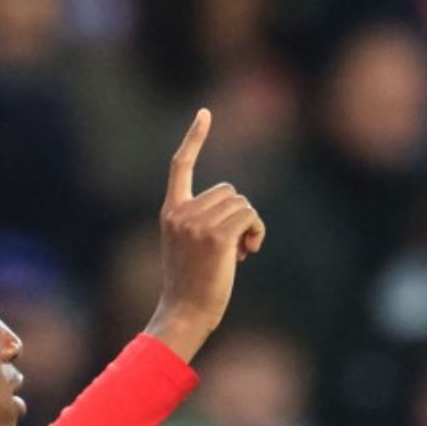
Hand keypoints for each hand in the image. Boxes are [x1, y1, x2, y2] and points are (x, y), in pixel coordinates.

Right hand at [144, 109, 264, 362]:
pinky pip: (251, 217)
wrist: (184, 312)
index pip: (180, 165)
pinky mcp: (217, 236)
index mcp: (170, 211)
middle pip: (228, 190)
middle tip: (232, 247)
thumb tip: (241, 208)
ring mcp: (197, 223)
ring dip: (250, 225)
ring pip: (242, 203)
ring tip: (238, 254)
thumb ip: (203, 221)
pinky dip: (256, 232)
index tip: (205, 113)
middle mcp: (181, 212)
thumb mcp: (188, 246)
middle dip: (238, 214)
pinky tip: (248, 254)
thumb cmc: (191, 285)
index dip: (195, 138)